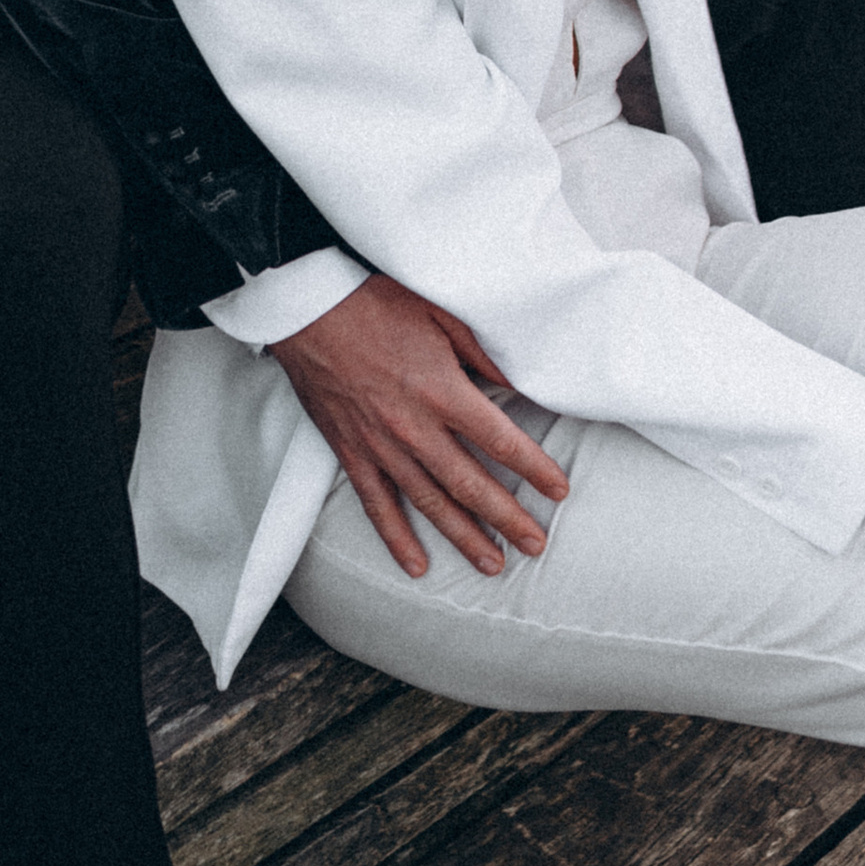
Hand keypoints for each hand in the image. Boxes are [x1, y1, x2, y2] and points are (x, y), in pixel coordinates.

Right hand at [270, 271, 568, 579]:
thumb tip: (518, 382)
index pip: (502, 442)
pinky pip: (377, 504)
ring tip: (492, 564)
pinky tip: (416, 564)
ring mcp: (380, 445)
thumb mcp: (441, 314)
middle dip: (508, 519)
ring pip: (429, 503)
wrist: (306, 307)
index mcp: (443, 391)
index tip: (558, 491)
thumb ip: (483, 354)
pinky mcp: (351, 452)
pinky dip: (396, 537)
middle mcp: (415, 428)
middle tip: (536, 545)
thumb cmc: (375, 301)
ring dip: (463, 537)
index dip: (535, 469)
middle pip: (471, 485)